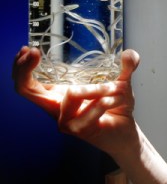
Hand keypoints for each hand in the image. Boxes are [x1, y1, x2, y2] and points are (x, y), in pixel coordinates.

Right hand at [12, 46, 141, 157]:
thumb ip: (126, 67)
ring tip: (117, 89)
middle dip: (24, 69)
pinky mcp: (78, 130)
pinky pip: (92, 108)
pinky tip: (119, 100)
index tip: (28, 50)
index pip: (27, 83)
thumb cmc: (116, 109)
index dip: (20, 67)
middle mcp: (56, 108)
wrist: (126, 134)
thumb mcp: (121, 84)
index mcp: (58, 95)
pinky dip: (108, 100)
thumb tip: (130, 52)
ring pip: (72, 93)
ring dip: (98, 88)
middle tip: (35, 53)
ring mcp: (65, 120)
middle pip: (26, 90)